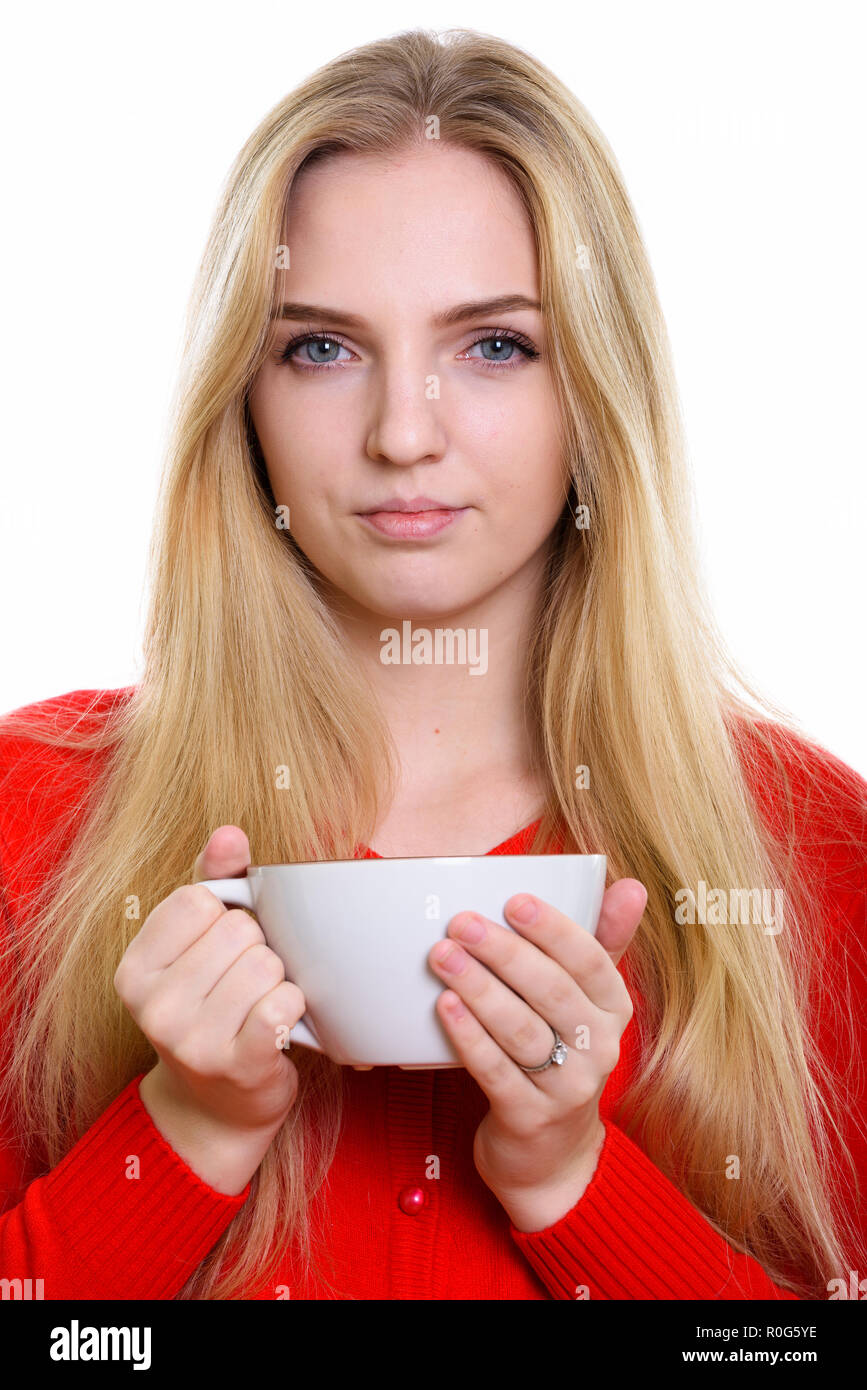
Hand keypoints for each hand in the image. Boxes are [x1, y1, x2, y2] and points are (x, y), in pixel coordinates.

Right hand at [115, 825, 307, 1191]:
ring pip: (266, 964)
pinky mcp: (236, 1065)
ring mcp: (191, 1040)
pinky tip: (278, 1026)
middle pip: (239, 929)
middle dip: (257, 949)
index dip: (226, 914)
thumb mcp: (197, 947)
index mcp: (135, 968)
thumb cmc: (212, 1012)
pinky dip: (292, 1008)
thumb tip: (229, 833)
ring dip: (278, 981)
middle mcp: (153, 1005)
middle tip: (244, 985)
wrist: (216, 1108)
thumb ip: (213, 882)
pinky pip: (282, 1003)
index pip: (198, 897)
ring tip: (259, 1007)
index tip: (222, 948)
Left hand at [427, 878, 645, 1230]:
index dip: (554, 929)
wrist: (551, 1155)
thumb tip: (629, 884)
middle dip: (504, 953)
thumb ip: (600, 940)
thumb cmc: (561, 1054)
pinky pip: (498, 1073)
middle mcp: (599, 1047)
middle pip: (552, 992)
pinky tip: (444, 1008)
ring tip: (442, 957)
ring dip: (480, 990)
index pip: (592, 961)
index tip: (514, 900)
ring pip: (523, 1031)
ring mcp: (568, 1088)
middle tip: (461, 922)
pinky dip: (470, 1039)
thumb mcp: (585, 1000)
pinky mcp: (531, 1119)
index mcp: (613, 1008)